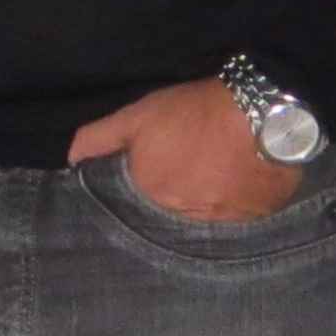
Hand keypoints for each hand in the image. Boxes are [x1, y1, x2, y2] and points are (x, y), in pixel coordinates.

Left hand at [67, 78, 299, 221]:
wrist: (265, 114)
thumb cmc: (194, 111)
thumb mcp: (136, 116)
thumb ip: (97, 139)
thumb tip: (70, 161)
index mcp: (149, 195)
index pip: (131, 212)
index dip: (134, 198)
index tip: (141, 185)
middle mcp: (181, 219)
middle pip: (164, 220)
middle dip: (165, 205)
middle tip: (176, 181)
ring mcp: (219, 224)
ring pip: (198, 223)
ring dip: (197, 208)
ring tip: (204, 184)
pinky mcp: (252, 222)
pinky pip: (233, 221)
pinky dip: (228, 209)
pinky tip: (230, 189)